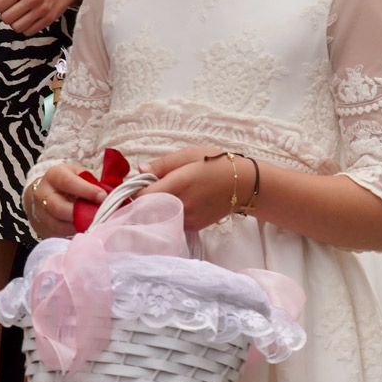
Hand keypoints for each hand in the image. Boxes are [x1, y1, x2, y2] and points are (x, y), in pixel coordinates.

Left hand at [0, 0, 77, 34]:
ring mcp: (41, 10)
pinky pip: (30, 31)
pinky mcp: (49, 18)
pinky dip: (26, 28)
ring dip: (16, 23)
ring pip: (17, 27)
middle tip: (13, 10)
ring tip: (21, 16)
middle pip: (7, 18)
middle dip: (7, 15)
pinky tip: (29, 19)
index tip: (5, 4)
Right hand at [26, 163, 108, 237]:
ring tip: (94, 224)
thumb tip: (109, 196)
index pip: (67, 182)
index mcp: (54, 175)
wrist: (46, 192)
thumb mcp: (80, 175)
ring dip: (78, 226)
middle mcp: (42, 193)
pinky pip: (58, 233)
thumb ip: (92, 183)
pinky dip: (73, 233)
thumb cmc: (71, 183)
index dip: (86, 191)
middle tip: (98, 216)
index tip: (103, 197)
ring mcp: (40, 212)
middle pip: (58, 207)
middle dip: (80, 213)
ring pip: (57, 223)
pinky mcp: (43, 227)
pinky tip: (85, 230)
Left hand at [138, 146, 255, 231]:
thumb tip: (139, 170)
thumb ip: (162, 164)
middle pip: (147, 209)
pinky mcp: (193, 227)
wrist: (246, 185)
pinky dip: (168, 213)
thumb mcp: (190, 154)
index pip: (141, 197)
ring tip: (168, 194)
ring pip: (158, 217)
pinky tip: (179, 202)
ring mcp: (187, 219)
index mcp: (178, 185)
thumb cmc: (218, 164)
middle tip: (153, 187)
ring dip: (155, 208)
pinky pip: (171, 221)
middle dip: (144, 200)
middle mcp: (181, 206)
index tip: (140, 183)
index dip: (135, 190)